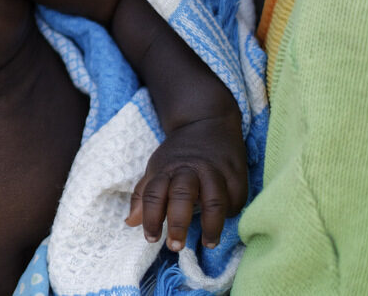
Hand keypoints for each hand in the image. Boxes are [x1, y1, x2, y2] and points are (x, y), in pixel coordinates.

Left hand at [125, 113, 247, 251]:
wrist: (207, 121)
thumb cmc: (178, 154)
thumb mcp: (157, 168)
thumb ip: (144, 196)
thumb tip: (131, 223)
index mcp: (167, 168)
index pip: (154, 194)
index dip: (150, 217)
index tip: (150, 238)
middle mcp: (191, 169)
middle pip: (182, 196)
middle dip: (178, 222)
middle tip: (175, 246)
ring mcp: (216, 171)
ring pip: (215, 201)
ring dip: (212, 225)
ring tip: (208, 243)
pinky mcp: (237, 175)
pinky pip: (234, 201)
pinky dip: (229, 215)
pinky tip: (222, 224)